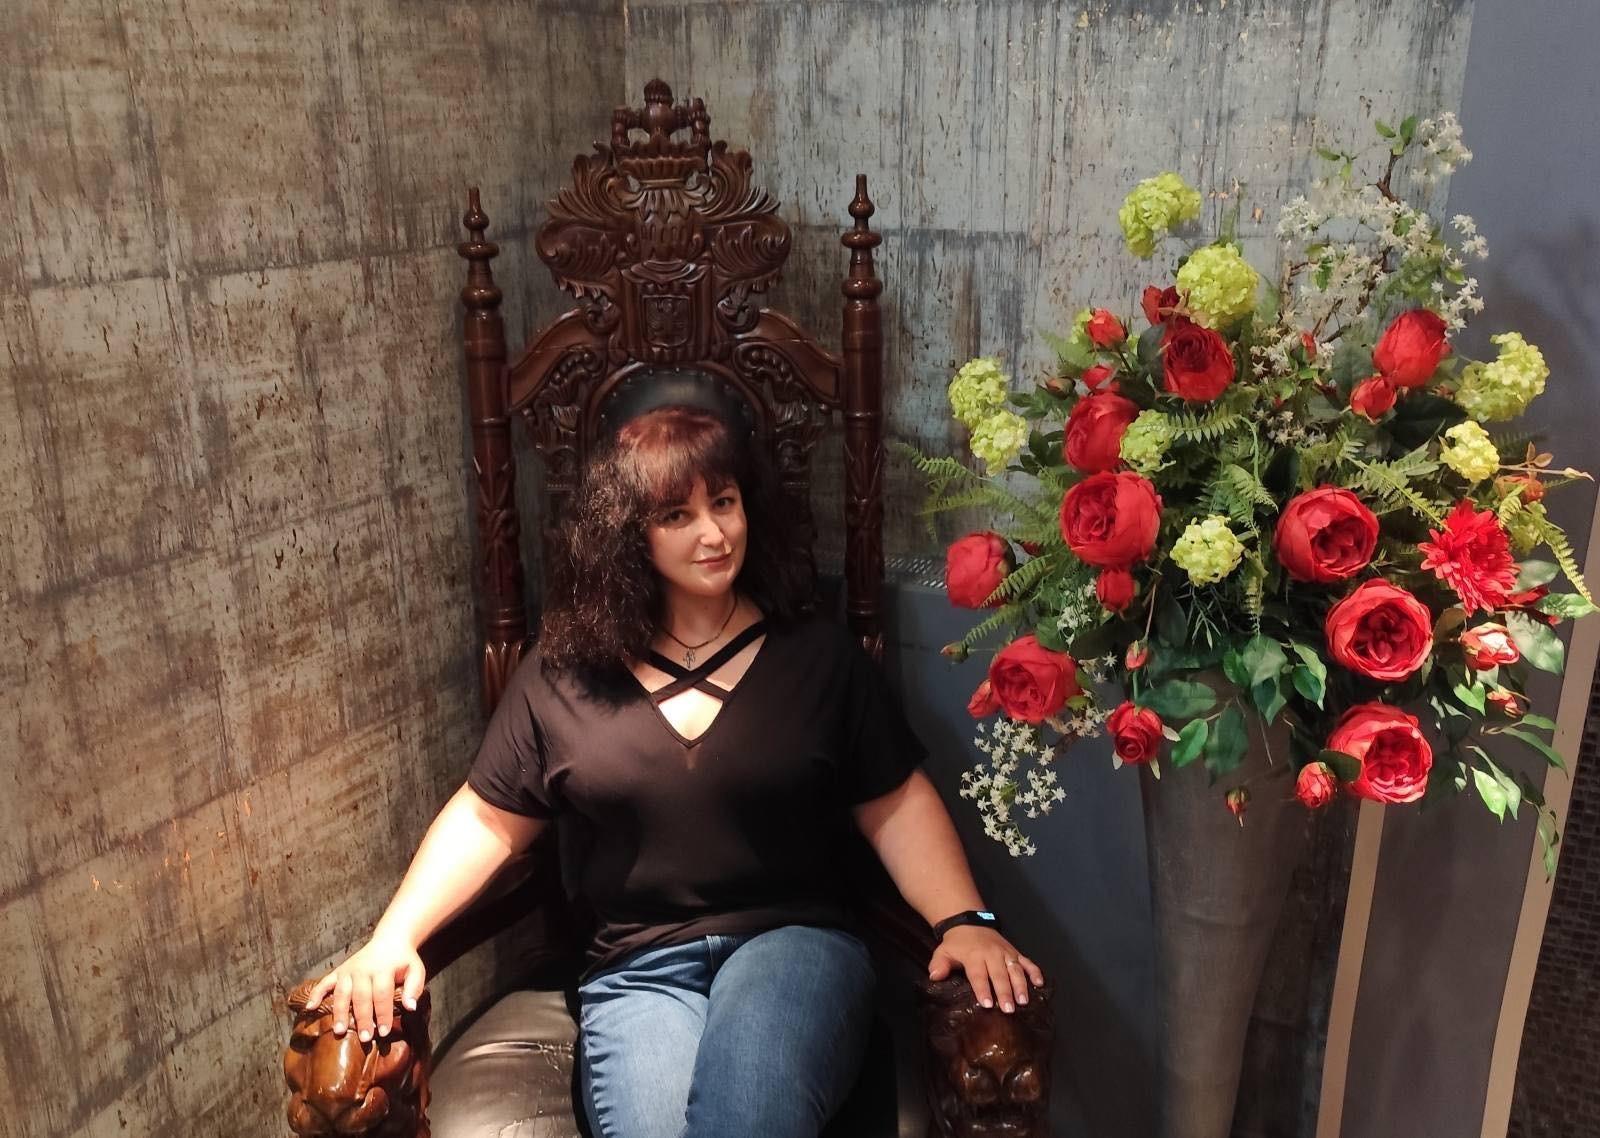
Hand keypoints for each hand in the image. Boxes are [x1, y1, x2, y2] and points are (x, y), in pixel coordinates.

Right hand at [302, 935, 425, 1041]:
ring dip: (339, 1012)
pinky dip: (316, 994)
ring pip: (341, 993)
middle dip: (362, 1018)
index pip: (382, 995)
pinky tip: (309, 1007)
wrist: (390, 939)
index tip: (384, 1032)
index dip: (383, 1014)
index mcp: (383, 969)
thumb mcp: (415, 970)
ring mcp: (348, 970)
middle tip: (364, 1038)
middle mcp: (363, 969)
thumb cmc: (403, 960)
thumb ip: (413, 988)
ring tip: (339, 1030)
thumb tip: (410, 1008)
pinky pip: (324, 982)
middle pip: (361, 997)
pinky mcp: (339, 971)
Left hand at [928, 926, 1043, 1013]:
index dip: (982, 989)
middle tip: (1008, 1009)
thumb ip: (939, 964)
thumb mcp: (943, 952)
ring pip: (1015, 970)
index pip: (978, 975)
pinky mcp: (1015, 952)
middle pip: (999, 975)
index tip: (987, 1004)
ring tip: (1023, 1001)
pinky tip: (1040, 984)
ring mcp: (1006, 953)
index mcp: (974, 956)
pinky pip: (1027, 961)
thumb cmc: (956, 944)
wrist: (969, 923)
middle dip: (1004, 992)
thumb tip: (934, 976)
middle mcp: (992, 954)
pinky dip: (1034, 972)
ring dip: (1020, 985)